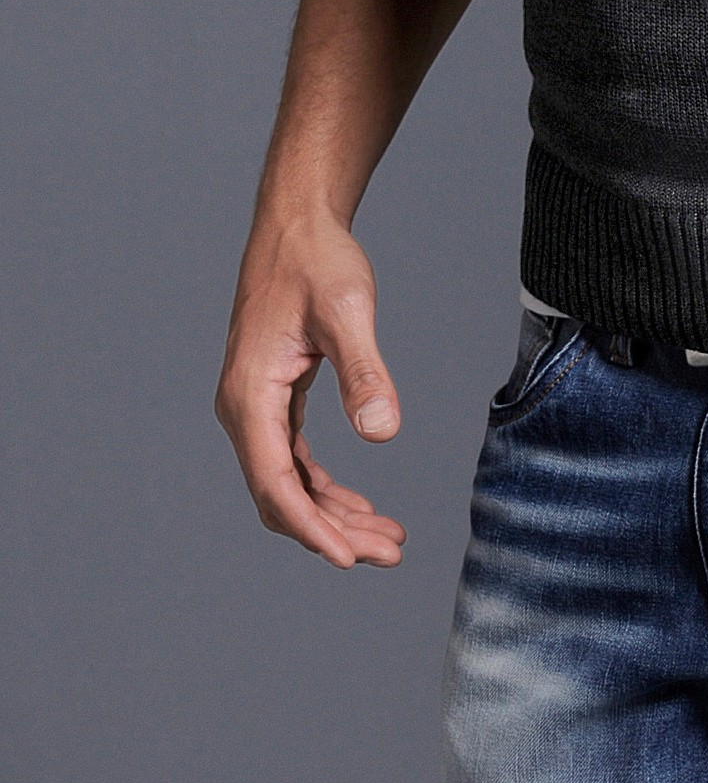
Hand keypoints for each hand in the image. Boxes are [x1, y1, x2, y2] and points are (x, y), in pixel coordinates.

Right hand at [215, 214, 406, 569]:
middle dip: (332, 532)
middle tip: (390, 553)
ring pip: (289, 483)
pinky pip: (293, 460)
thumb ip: (364, 371)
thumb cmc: (317, 260)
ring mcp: (256, 406)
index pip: (276, 484)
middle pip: (281, 495)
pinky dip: (325, 487)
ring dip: (333, 515)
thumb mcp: (348, 310)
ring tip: (386, 537)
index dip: (312, 528)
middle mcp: (243, 409)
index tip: (350, 559)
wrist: (297, 223)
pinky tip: (360, 505)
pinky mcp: (273, 398)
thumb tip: (383, 432)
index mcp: (250, 396)